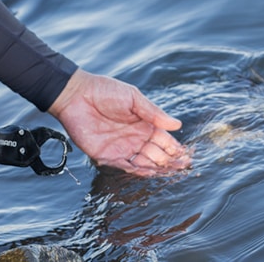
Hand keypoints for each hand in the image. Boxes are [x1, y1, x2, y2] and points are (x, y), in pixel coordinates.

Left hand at [49, 69, 190, 175]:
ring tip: (172, 171)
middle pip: (157, 154)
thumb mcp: (133, 98)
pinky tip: (151, 171)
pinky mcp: (107, 156)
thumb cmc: (105, 91)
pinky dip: (139, 170)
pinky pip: (126, 166)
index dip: (176, 148)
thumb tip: (176, 124)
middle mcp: (135, 139)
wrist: (76, 95)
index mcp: (144, 124)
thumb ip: (153, 112)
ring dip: (158, 168)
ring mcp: (122, 148)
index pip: (164, 140)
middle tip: (183, 166)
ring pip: (145, 163)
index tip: (187, 155)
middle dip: (171, 161)